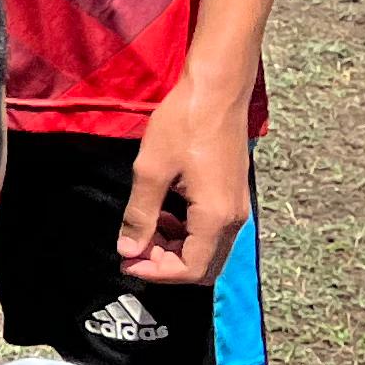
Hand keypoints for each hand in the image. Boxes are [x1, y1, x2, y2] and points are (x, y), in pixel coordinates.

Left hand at [120, 76, 255, 287]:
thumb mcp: (151, 171)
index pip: (191, 269)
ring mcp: (237, 207)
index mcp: (215, 217)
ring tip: (144, 230)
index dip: (156, 273)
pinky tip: (164, 213)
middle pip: (204, 265)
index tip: (127, 261)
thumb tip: (128, 250)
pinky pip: (212, 230)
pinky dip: (187, 232)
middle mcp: (234, 219)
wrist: (217, 92)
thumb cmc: (183, 125)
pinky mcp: (233, 195)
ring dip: (176, 248)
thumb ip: (140, 215)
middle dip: (166, 264)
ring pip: (209, 249)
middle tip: (134, 248)